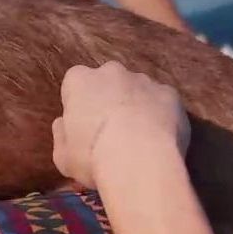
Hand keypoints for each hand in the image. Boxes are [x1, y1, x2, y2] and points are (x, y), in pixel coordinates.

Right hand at [52, 62, 189, 188]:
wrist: (139, 161)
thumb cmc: (91, 156)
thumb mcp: (62, 155)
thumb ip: (62, 134)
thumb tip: (64, 125)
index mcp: (79, 81)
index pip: (74, 83)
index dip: (78, 103)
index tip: (81, 124)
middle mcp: (111, 72)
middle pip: (107, 81)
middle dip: (108, 98)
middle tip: (110, 128)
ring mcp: (144, 80)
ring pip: (137, 89)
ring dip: (135, 105)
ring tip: (138, 137)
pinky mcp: (170, 94)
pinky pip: (162, 102)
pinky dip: (160, 114)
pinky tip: (159, 138)